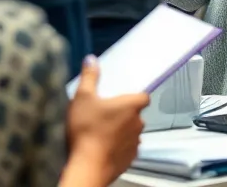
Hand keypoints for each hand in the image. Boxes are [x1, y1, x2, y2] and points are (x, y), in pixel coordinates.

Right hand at [62, 56, 149, 186]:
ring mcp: (135, 143)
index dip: (135, 96)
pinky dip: (118, 148)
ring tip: (102, 133)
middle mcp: (139, 123)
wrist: (87, 166)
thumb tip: (91, 59)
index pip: (144, 96)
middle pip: (136, 115)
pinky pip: (126, 150)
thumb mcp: (82, 98)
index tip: (122, 99)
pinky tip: (104, 148)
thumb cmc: (86, 129)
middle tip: (105, 115)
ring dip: (121, 132)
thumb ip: (89, 77)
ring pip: (132, 133)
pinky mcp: (129, 160)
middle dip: (124, 115)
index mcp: (132, 105)